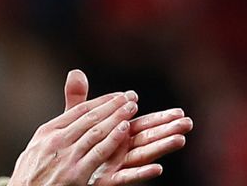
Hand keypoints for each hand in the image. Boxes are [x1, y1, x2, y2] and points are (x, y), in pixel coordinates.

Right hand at [8, 90, 138, 185]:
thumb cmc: (31, 174)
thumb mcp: (37, 146)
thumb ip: (56, 128)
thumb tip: (64, 115)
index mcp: (47, 131)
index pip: (79, 110)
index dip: (101, 101)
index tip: (117, 96)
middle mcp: (55, 140)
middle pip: (90, 117)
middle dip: (112, 106)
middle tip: (130, 97)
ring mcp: (66, 157)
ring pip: (96, 131)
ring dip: (116, 117)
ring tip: (131, 108)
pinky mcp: (75, 174)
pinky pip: (98, 152)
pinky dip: (113, 139)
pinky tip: (124, 130)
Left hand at [63, 70, 192, 184]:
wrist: (57, 174)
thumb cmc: (72, 148)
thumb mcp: (75, 122)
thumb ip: (80, 101)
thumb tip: (76, 71)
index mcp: (116, 136)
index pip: (141, 125)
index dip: (159, 118)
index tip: (180, 111)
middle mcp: (120, 151)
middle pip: (146, 139)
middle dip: (167, 130)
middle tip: (188, 122)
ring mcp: (116, 166)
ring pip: (141, 156)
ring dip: (160, 148)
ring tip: (179, 139)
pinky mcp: (108, 180)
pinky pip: (126, 177)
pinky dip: (141, 173)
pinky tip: (158, 168)